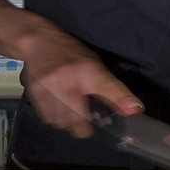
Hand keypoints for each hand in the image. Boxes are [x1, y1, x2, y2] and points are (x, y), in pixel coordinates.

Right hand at [16, 23, 139, 137]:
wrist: (38, 41)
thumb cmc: (71, 54)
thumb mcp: (94, 65)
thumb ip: (111, 90)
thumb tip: (132, 110)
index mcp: (89, 69)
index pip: (109, 86)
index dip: (122, 99)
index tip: (133, 111)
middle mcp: (70, 78)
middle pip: (79, 118)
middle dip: (83, 127)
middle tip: (85, 124)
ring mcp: (50, 86)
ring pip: (62, 122)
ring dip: (67, 123)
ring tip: (69, 112)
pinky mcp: (35, 93)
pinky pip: (48, 118)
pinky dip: (54, 118)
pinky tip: (56, 107)